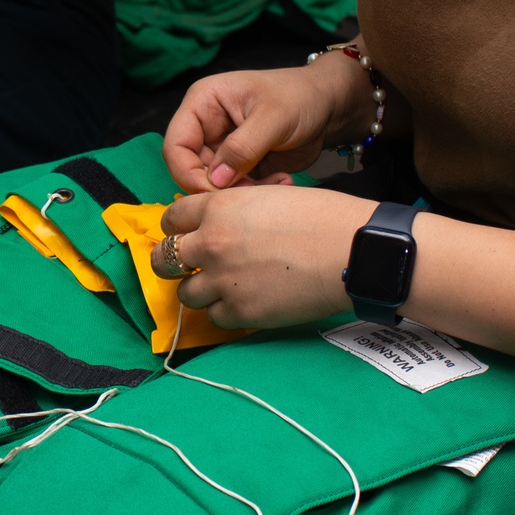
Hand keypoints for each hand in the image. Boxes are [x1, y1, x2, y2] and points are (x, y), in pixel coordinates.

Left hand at [153, 183, 359, 333]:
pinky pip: (214, 317)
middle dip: (172, 262)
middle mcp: (211, 243)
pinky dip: (224, 311)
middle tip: (187, 267)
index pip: (171, 219)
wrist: (350, 251)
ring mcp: (222, 280)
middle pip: (165, 259)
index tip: (183, 236)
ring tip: (223, 288)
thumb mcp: (268, 198)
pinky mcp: (239, 311)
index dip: (176, 228)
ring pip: (186, 293)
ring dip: (200, 290)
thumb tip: (218, 225)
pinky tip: (244, 302)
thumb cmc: (321, 218)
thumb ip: (234, 211)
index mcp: (218, 208)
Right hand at [162, 56, 365, 192]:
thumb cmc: (301, 97)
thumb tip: (214, 181)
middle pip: (191, 170)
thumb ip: (241, 148)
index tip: (214, 192)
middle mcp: (206, 126)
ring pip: (213, 185)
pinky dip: (255, 192)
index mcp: (203, 103)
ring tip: (275, 183)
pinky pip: (235, 189)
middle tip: (253, 190)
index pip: (175, 145)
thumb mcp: (272, 118)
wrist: (330, 106)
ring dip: (241, 192)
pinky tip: (282, 180)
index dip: (187, 173)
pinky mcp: (240, 165)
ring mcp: (222, 147)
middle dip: (219, 187)